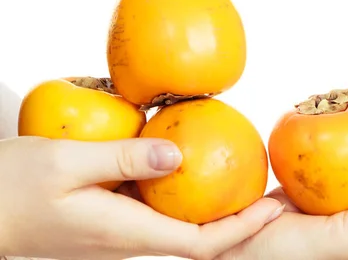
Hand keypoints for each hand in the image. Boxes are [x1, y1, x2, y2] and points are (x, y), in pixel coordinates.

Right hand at [0, 136, 283, 259]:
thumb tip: (179, 154)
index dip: (241, 228)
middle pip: (196, 239)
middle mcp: (126, 241)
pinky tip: (187, 166)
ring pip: (177, 225)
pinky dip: (180, 193)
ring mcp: (116, 233)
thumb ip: (124, 158)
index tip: (271, 207)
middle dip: (236, 220)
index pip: (199, 244)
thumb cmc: (12, 188)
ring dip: (211, 206)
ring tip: (238, 174)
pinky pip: (154, 211)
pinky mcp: (106, 220)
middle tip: (266, 189)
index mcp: (123, 233)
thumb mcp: (66, 163)